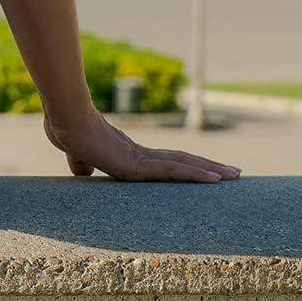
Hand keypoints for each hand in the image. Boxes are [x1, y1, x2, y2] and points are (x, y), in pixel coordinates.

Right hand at [43, 106, 240, 181]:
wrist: (65, 120)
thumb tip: (83, 172)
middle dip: (209, 168)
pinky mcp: (140, 165)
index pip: (165, 162)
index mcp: (128, 154)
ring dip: (212, 171)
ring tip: (236, 176)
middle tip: (233, 173)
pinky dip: (197, 175)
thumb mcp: (75, 154)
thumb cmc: (66, 130)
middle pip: (182, 161)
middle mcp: (141, 155)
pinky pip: (174, 172)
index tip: (203, 171)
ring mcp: (142, 159)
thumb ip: (82, 164)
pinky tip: (216, 180)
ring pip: (184, 165)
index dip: (185, 166)